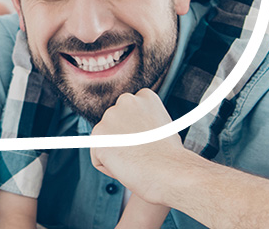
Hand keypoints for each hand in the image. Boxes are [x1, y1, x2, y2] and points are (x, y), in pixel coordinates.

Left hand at [89, 89, 194, 204]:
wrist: (167, 171)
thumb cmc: (170, 157)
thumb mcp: (164, 128)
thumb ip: (145, 122)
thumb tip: (134, 130)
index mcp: (145, 96)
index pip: (129, 111)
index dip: (135, 129)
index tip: (144, 140)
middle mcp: (125, 101)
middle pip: (114, 124)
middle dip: (121, 138)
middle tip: (138, 152)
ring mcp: (109, 116)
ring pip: (105, 141)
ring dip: (115, 152)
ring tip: (134, 160)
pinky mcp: (98, 135)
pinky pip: (98, 157)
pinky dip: (108, 166)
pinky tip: (125, 166)